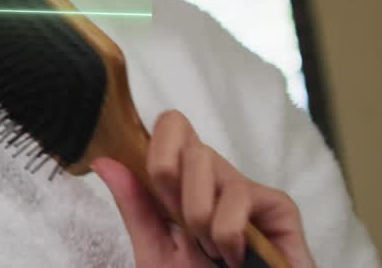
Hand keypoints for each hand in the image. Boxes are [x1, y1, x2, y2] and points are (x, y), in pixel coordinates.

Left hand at [91, 110, 316, 267]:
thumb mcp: (155, 250)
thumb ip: (135, 206)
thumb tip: (102, 160)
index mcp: (184, 182)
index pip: (172, 126)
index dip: (159, 150)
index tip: (162, 199)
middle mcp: (217, 178)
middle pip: (186, 143)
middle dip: (175, 194)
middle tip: (190, 235)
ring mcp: (249, 190)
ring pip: (206, 161)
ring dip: (200, 219)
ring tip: (215, 253)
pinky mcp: (279, 206)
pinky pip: (239, 195)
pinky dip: (227, 233)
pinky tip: (237, 258)